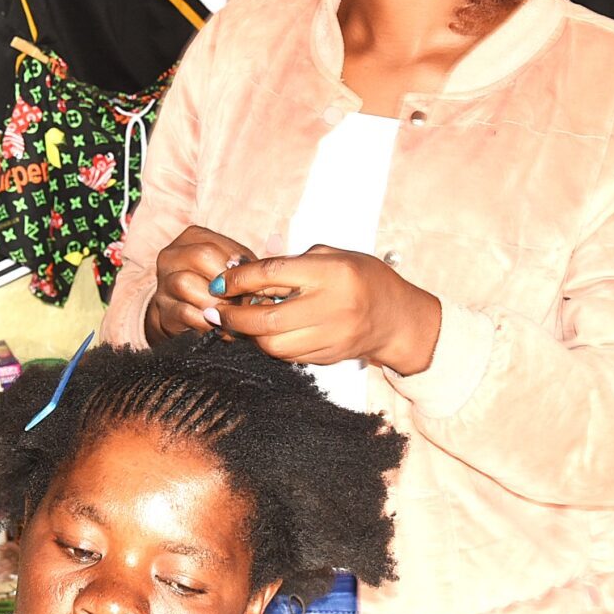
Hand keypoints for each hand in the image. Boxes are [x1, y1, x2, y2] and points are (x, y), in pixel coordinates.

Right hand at [145, 225, 257, 342]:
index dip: (237, 265)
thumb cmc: (217, 286)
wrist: (185, 314)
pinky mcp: (164, 311)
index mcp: (191, 237)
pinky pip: (185, 312)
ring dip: (215, 301)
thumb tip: (261, 276)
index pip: (215, 244)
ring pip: (186, 283)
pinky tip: (223, 328)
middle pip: (201, 256)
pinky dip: (208, 322)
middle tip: (245, 299)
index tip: (254, 283)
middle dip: (227, 280)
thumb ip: (245, 265)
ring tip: (233, 314)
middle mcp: (172, 256)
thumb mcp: (231, 268)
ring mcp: (163, 283)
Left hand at [209, 249, 440, 373]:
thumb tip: (243, 271)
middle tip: (217, 309)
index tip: (220, 282)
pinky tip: (263, 333)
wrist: (396, 317)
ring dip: (249, 334)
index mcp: (331, 273)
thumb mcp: (331, 256)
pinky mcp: (328, 357)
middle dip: (235, 315)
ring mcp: (331, 336)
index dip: (239, 279)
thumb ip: (290, 263)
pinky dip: (269, 345)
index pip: (273, 274)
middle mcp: (331, 307)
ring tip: (240, 321)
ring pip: (273, 344)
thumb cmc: (363, 278)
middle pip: (267, 318)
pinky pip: (287, 356)